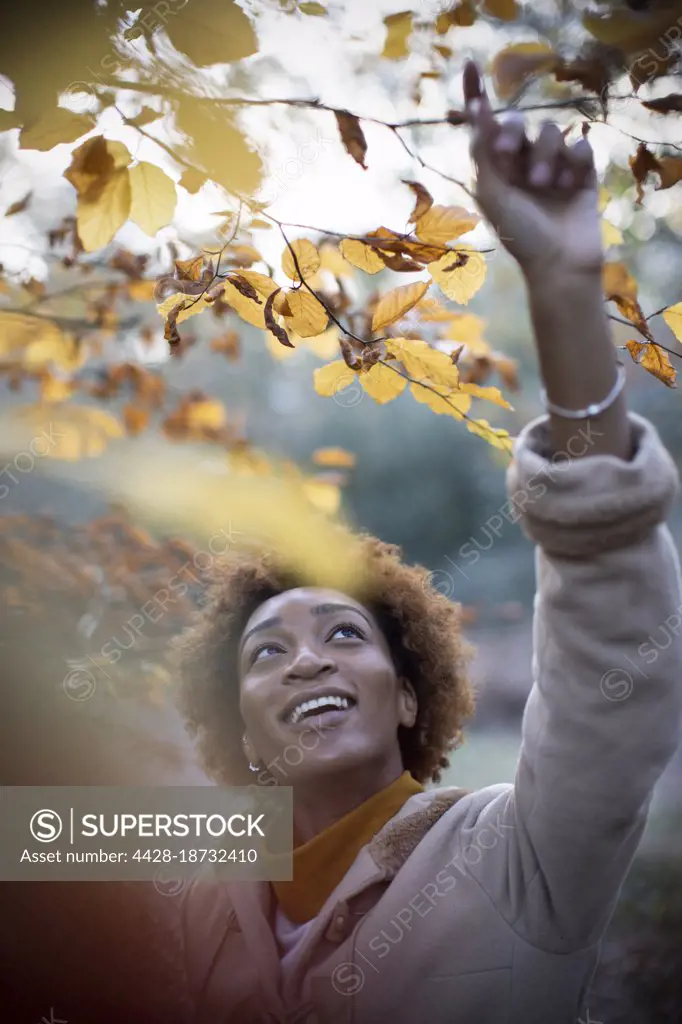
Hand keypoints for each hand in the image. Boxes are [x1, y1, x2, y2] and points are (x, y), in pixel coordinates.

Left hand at [463, 61, 602, 281]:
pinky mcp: (582, 171)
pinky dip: (572, 165)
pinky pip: (579, 147)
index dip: (479, 95)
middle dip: (513, 133)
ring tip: (543, 187)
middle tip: (507, 156)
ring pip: (551, 133)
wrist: (558, 264)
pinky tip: (568, 188)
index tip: (471, 66)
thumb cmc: (519, 234)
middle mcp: (522, 163)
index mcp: (495, 169)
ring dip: (544, 158)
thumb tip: (476, 110)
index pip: (487, 124)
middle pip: (519, 122)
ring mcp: (553, 166)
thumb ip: (483, 150)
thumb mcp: (492, 192)